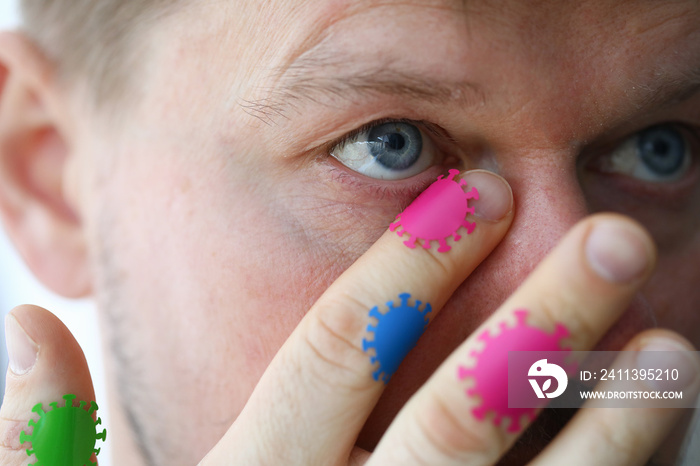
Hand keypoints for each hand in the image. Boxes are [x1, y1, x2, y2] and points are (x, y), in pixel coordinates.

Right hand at [2, 170, 696, 465]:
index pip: (336, 355)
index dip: (405, 267)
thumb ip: (41, 442)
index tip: (474, 191)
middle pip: (458, 416)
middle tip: (618, 239)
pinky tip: (657, 453)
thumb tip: (21, 324)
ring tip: (675, 349)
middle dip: (542, 320)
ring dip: (610, 427)